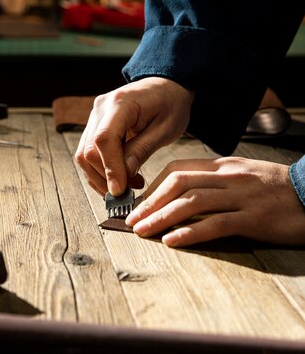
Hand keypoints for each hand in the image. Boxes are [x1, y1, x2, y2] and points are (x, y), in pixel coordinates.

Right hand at [74, 77, 193, 195]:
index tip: (120, 190)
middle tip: (128, 193)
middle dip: (105, 177)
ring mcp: (94, 116)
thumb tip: (124, 175)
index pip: (104, 139)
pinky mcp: (94, 125)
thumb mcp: (166, 128)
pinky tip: (119, 178)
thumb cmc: (170, 104)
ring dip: (100, 177)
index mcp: (120, 103)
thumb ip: (143, 149)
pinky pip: (89, 152)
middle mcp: (100, 108)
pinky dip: (100, 170)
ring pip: (83, 154)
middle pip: (88, 150)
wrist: (165, 85)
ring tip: (126, 187)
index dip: (110, 168)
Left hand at [126, 157, 304, 246]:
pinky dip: (190, 233)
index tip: (137, 203)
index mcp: (223, 166)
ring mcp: (242, 197)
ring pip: (192, 202)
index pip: (178, 169)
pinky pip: (216, 224)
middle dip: (149, 202)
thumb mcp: (242, 176)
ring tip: (142, 231)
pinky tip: (171, 241)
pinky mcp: (255, 218)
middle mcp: (229, 177)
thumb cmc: (276, 189)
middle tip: (130, 220)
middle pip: (178, 183)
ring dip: (161, 217)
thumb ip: (213, 181)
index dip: (153, 186)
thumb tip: (180, 194)